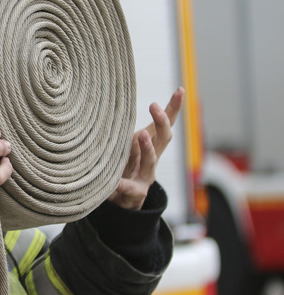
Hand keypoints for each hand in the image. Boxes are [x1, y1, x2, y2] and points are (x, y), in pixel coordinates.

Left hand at [108, 87, 184, 209]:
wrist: (124, 204)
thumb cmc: (124, 169)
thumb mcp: (127, 149)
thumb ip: (129, 134)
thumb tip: (124, 112)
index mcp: (150, 147)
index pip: (165, 125)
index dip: (173, 109)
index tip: (180, 90)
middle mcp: (152, 160)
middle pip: (164, 139)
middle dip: (162, 122)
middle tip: (154, 105)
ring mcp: (145, 177)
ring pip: (150, 162)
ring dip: (147, 148)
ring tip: (140, 135)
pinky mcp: (135, 193)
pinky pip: (128, 187)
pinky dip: (121, 184)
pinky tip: (115, 181)